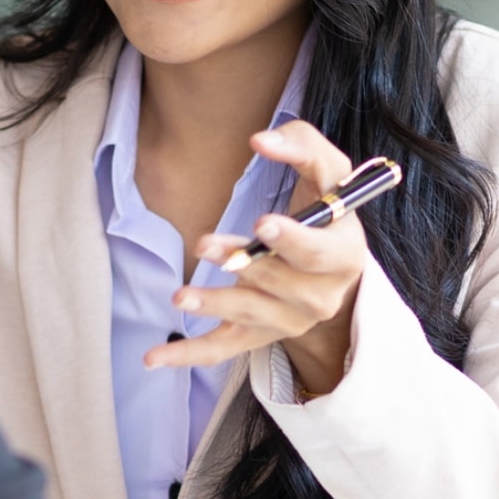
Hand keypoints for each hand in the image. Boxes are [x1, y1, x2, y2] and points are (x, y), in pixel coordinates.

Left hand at [142, 121, 368, 394]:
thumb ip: (300, 145)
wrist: (330, 261)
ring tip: (180, 296)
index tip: (262, 225)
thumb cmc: (324, 205)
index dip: (293, 240)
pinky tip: (154, 357)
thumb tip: (261, 140)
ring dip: (214, 304)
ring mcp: (289, 320)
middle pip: (281, 284)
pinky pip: (224, 349)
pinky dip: (188, 355)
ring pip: (250, 314)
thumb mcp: (327, 168)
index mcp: (344, 254)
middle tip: (206, 246)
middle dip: (243, 265)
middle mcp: (322, 295)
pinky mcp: (259, 334)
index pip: (320, 251)